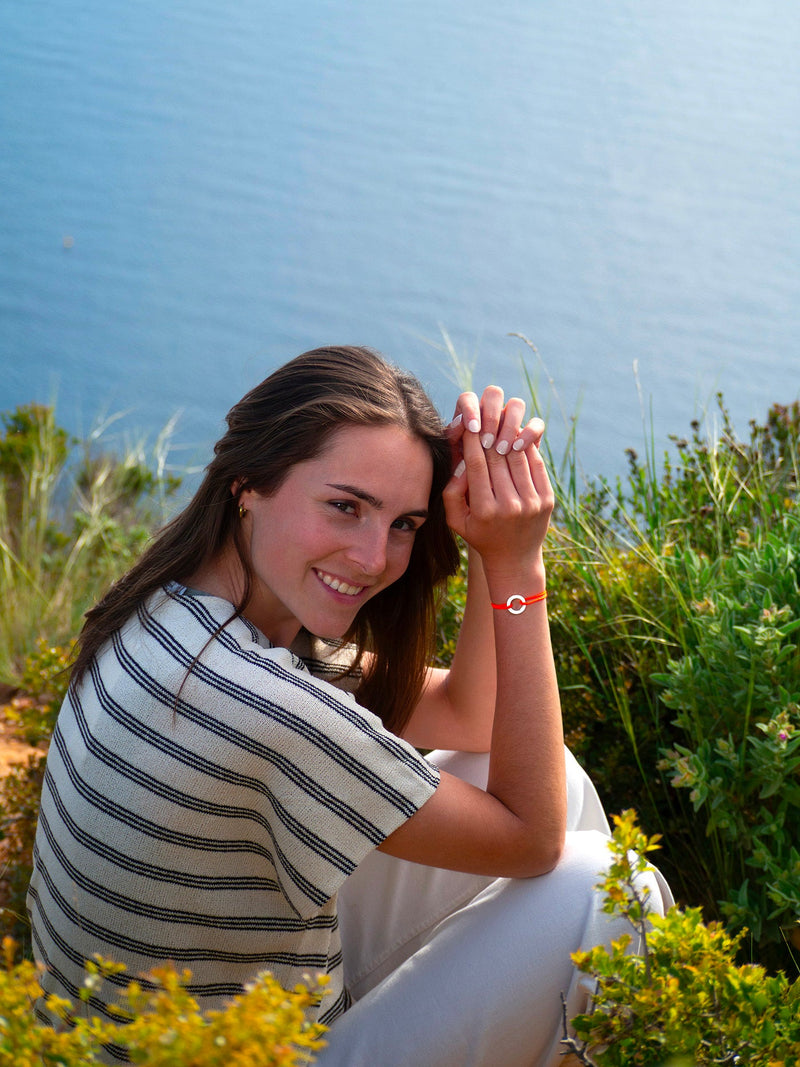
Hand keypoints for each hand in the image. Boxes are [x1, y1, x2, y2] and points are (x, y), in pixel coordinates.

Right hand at [442, 388, 552, 575]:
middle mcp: (510, 506)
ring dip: (508, 436)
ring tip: (499, 423)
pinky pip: (535, 465)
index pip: (477, 465)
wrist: (514, 559)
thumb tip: (461, 461)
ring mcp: (531, 503)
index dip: (471, 441)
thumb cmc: (480, 535)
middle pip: (497, 458)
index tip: (468, 425)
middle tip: (483, 418)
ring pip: (517, 457)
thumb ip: (451, 491)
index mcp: (485, 511)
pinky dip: (526, 448)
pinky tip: (517, 438)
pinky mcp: (547, 500)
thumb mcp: (456, 520)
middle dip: (489, 434)